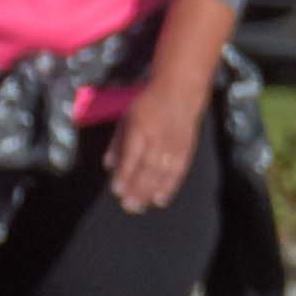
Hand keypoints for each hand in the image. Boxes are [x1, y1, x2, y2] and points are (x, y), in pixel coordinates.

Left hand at [107, 83, 202, 215]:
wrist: (181, 89)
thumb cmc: (149, 102)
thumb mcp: (126, 117)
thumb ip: (118, 142)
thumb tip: (108, 165)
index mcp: (141, 127)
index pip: (132, 154)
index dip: (125, 174)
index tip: (117, 190)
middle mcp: (158, 137)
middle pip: (147, 167)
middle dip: (137, 188)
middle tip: (128, 206)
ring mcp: (174, 144)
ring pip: (162, 172)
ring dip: (151, 191)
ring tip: (141, 206)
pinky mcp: (187, 149)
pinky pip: (178, 171)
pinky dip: (169, 187)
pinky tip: (161, 200)